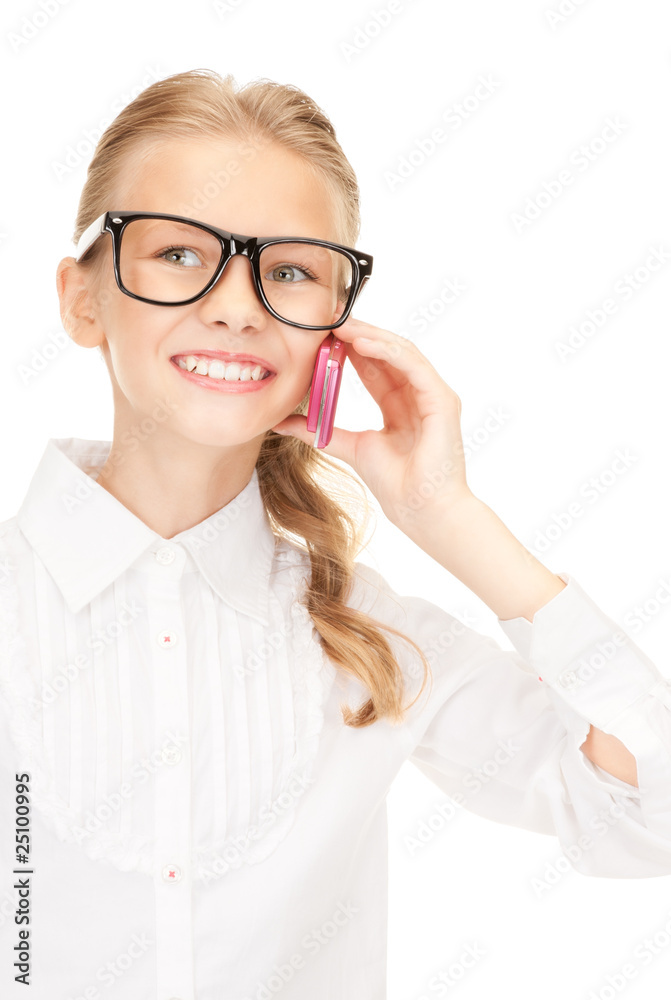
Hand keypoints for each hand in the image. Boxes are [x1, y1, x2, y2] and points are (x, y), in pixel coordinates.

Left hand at [271, 316, 474, 533]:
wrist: (423, 512)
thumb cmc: (397, 486)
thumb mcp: (350, 449)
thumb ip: (320, 433)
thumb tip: (283, 423)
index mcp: (399, 405)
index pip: (373, 366)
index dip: (348, 347)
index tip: (321, 333)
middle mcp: (418, 395)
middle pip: (386, 353)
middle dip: (357, 334)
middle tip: (328, 317)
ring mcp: (432, 396)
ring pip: (400, 352)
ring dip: (370, 336)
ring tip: (341, 324)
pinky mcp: (442, 401)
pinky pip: (414, 366)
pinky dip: (389, 351)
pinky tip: (363, 343)